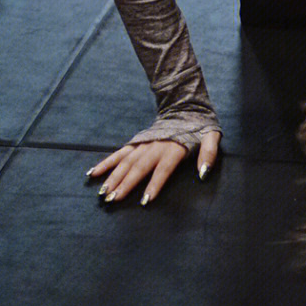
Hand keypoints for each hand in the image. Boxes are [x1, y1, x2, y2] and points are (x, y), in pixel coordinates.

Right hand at [86, 130, 220, 205]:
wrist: (185, 105)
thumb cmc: (200, 126)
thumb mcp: (212, 136)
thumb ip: (209, 153)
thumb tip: (204, 173)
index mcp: (175, 147)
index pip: (163, 168)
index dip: (155, 183)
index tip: (145, 200)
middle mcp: (156, 145)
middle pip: (140, 166)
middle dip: (126, 184)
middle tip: (113, 200)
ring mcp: (144, 143)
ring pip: (126, 161)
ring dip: (113, 177)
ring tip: (102, 192)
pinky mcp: (137, 142)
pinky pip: (120, 152)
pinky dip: (106, 162)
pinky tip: (93, 173)